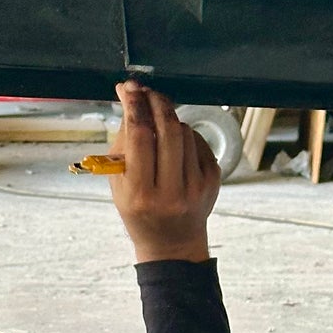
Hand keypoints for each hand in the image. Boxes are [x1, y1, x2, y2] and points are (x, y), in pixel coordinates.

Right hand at [109, 80, 219, 263]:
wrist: (173, 244)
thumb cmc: (139, 211)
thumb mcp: (119, 186)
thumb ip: (122, 147)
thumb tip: (132, 102)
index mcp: (140, 194)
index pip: (140, 137)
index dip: (134, 106)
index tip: (127, 88)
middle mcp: (171, 191)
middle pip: (168, 129)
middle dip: (156, 102)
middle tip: (145, 90)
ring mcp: (196, 186)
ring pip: (185, 132)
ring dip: (169, 119)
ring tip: (156, 124)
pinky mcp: (213, 180)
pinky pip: (198, 142)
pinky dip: (185, 135)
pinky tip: (174, 146)